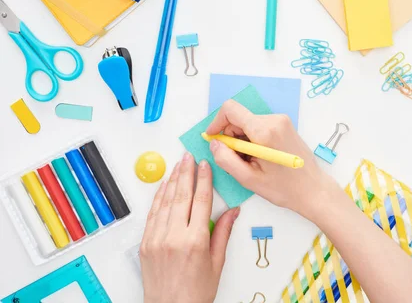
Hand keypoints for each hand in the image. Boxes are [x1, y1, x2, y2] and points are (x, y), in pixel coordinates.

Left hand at [140, 153, 239, 302]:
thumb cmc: (196, 292)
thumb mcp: (216, 263)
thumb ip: (223, 233)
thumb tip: (232, 211)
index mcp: (195, 241)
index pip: (201, 201)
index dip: (204, 180)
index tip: (205, 166)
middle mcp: (174, 237)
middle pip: (181, 196)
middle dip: (186, 173)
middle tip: (188, 157)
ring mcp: (156, 239)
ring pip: (165, 202)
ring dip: (172, 181)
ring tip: (178, 166)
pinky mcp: (145, 244)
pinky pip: (153, 214)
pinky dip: (158, 198)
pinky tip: (164, 187)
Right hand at [205, 100, 338, 220]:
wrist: (313, 189)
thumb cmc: (284, 188)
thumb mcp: (249, 179)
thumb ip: (226, 159)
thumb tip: (215, 143)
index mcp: (264, 131)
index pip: (231, 109)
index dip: (217, 122)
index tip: (214, 138)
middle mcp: (274, 120)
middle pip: (239, 117)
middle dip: (231, 136)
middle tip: (236, 159)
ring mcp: (282, 121)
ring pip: (248, 122)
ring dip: (242, 139)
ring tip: (251, 161)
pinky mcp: (285, 125)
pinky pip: (259, 125)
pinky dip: (253, 138)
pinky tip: (259, 156)